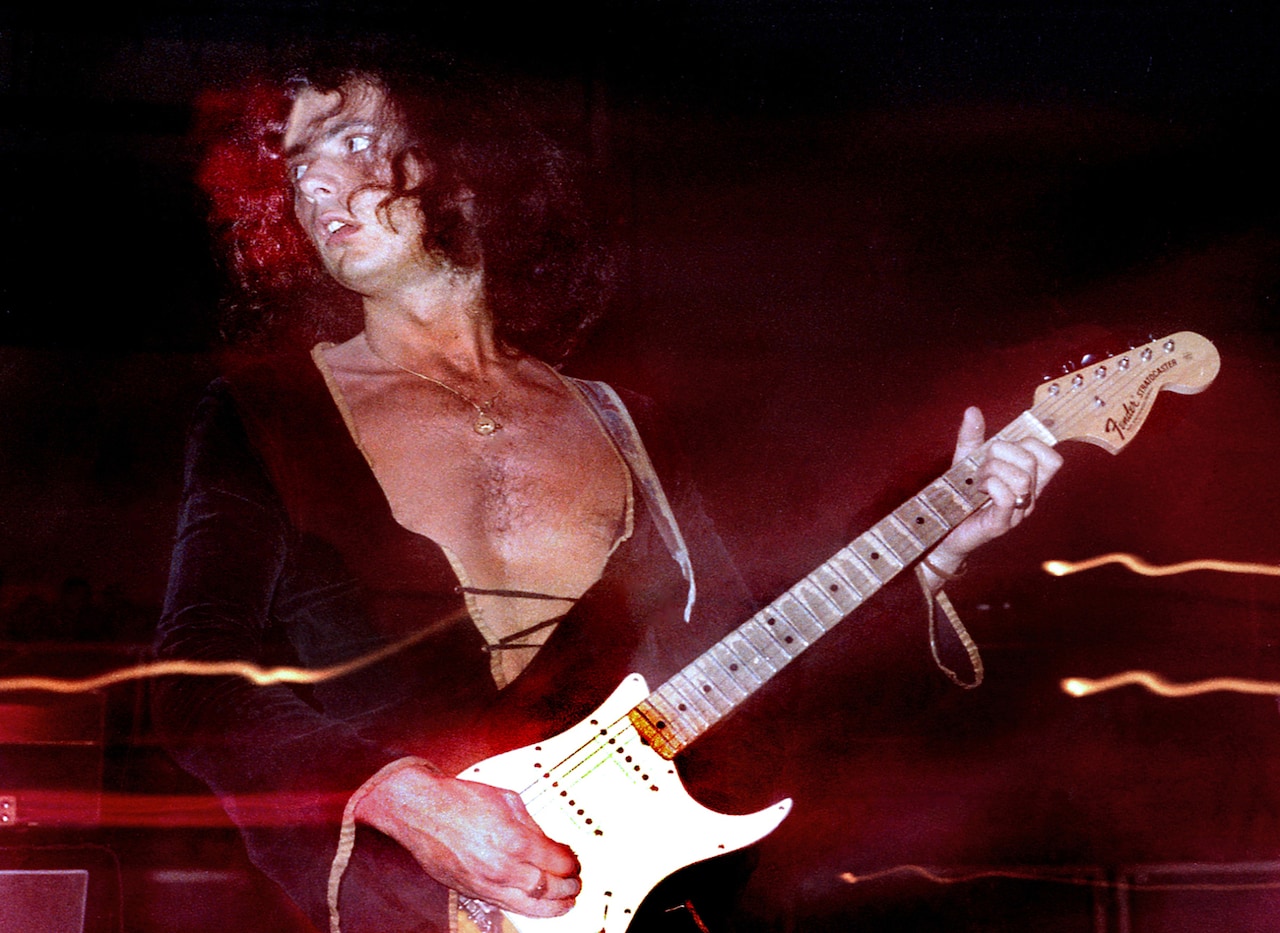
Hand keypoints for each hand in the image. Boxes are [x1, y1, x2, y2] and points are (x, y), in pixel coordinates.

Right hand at [354, 764, 580, 917]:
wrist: (419, 811)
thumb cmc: (458, 800)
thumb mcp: (507, 800)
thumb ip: (532, 824)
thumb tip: (549, 843)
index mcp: (514, 839)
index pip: (557, 861)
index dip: (571, 862)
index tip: (574, 860)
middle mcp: (501, 866)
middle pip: (548, 887)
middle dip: (568, 886)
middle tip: (576, 881)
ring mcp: (486, 883)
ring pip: (530, 905)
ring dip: (554, 906)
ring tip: (567, 901)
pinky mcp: (472, 891)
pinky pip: (507, 907)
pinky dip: (528, 909)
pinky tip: (539, 906)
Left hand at [925, 406, 1062, 586]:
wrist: (944, 530)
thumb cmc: (960, 495)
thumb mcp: (965, 460)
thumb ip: (971, 436)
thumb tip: (972, 410)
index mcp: (1029, 479)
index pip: (1051, 456)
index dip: (1028, 443)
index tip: (1000, 449)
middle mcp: (1029, 496)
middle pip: (1032, 461)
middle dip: (1001, 454)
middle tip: (982, 466)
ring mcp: (1018, 512)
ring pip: (1022, 478)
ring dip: (992, 471)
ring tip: (978, 481)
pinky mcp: (1001, 524)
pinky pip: (1007, 497)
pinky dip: (990, 485)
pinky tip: (979, 490)